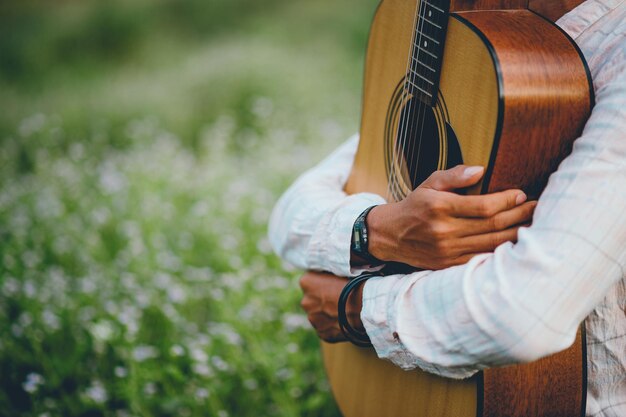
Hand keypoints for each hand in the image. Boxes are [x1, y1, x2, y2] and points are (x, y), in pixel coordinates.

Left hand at [299, 271, 362, 342]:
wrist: (365, 307)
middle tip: (339, 298)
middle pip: (312, 299)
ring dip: (327, 313)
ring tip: (345, 311)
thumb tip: (325, 276)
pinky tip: (345, 322)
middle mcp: (305, 301)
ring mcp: (313, 319)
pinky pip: (326, 329)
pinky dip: (334, 326)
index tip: (333, 284)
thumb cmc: (354, 283)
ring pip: (319, 315)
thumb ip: (325, 274)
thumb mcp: (337, 270)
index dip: (322, 283)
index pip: (310, 280)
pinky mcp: (322, 333)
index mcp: (306, 282)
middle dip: (322, 299)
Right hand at [366, 165, 536, 269]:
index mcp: (440, 207)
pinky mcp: (447, 264)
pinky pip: (480, 259)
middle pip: (492, 225)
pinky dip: (499, 252)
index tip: (521, 194)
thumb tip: (480, 170)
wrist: (388, 235)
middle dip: (519, 215)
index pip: (484, 206)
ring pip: (491, 244)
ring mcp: (446, 250)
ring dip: (515, 235)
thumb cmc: (413, 206)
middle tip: (536, 208)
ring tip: (533, 225)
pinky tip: (513, 245)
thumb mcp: (428, 183)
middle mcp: (444, 230)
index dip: (507, 200)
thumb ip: (454, 176)